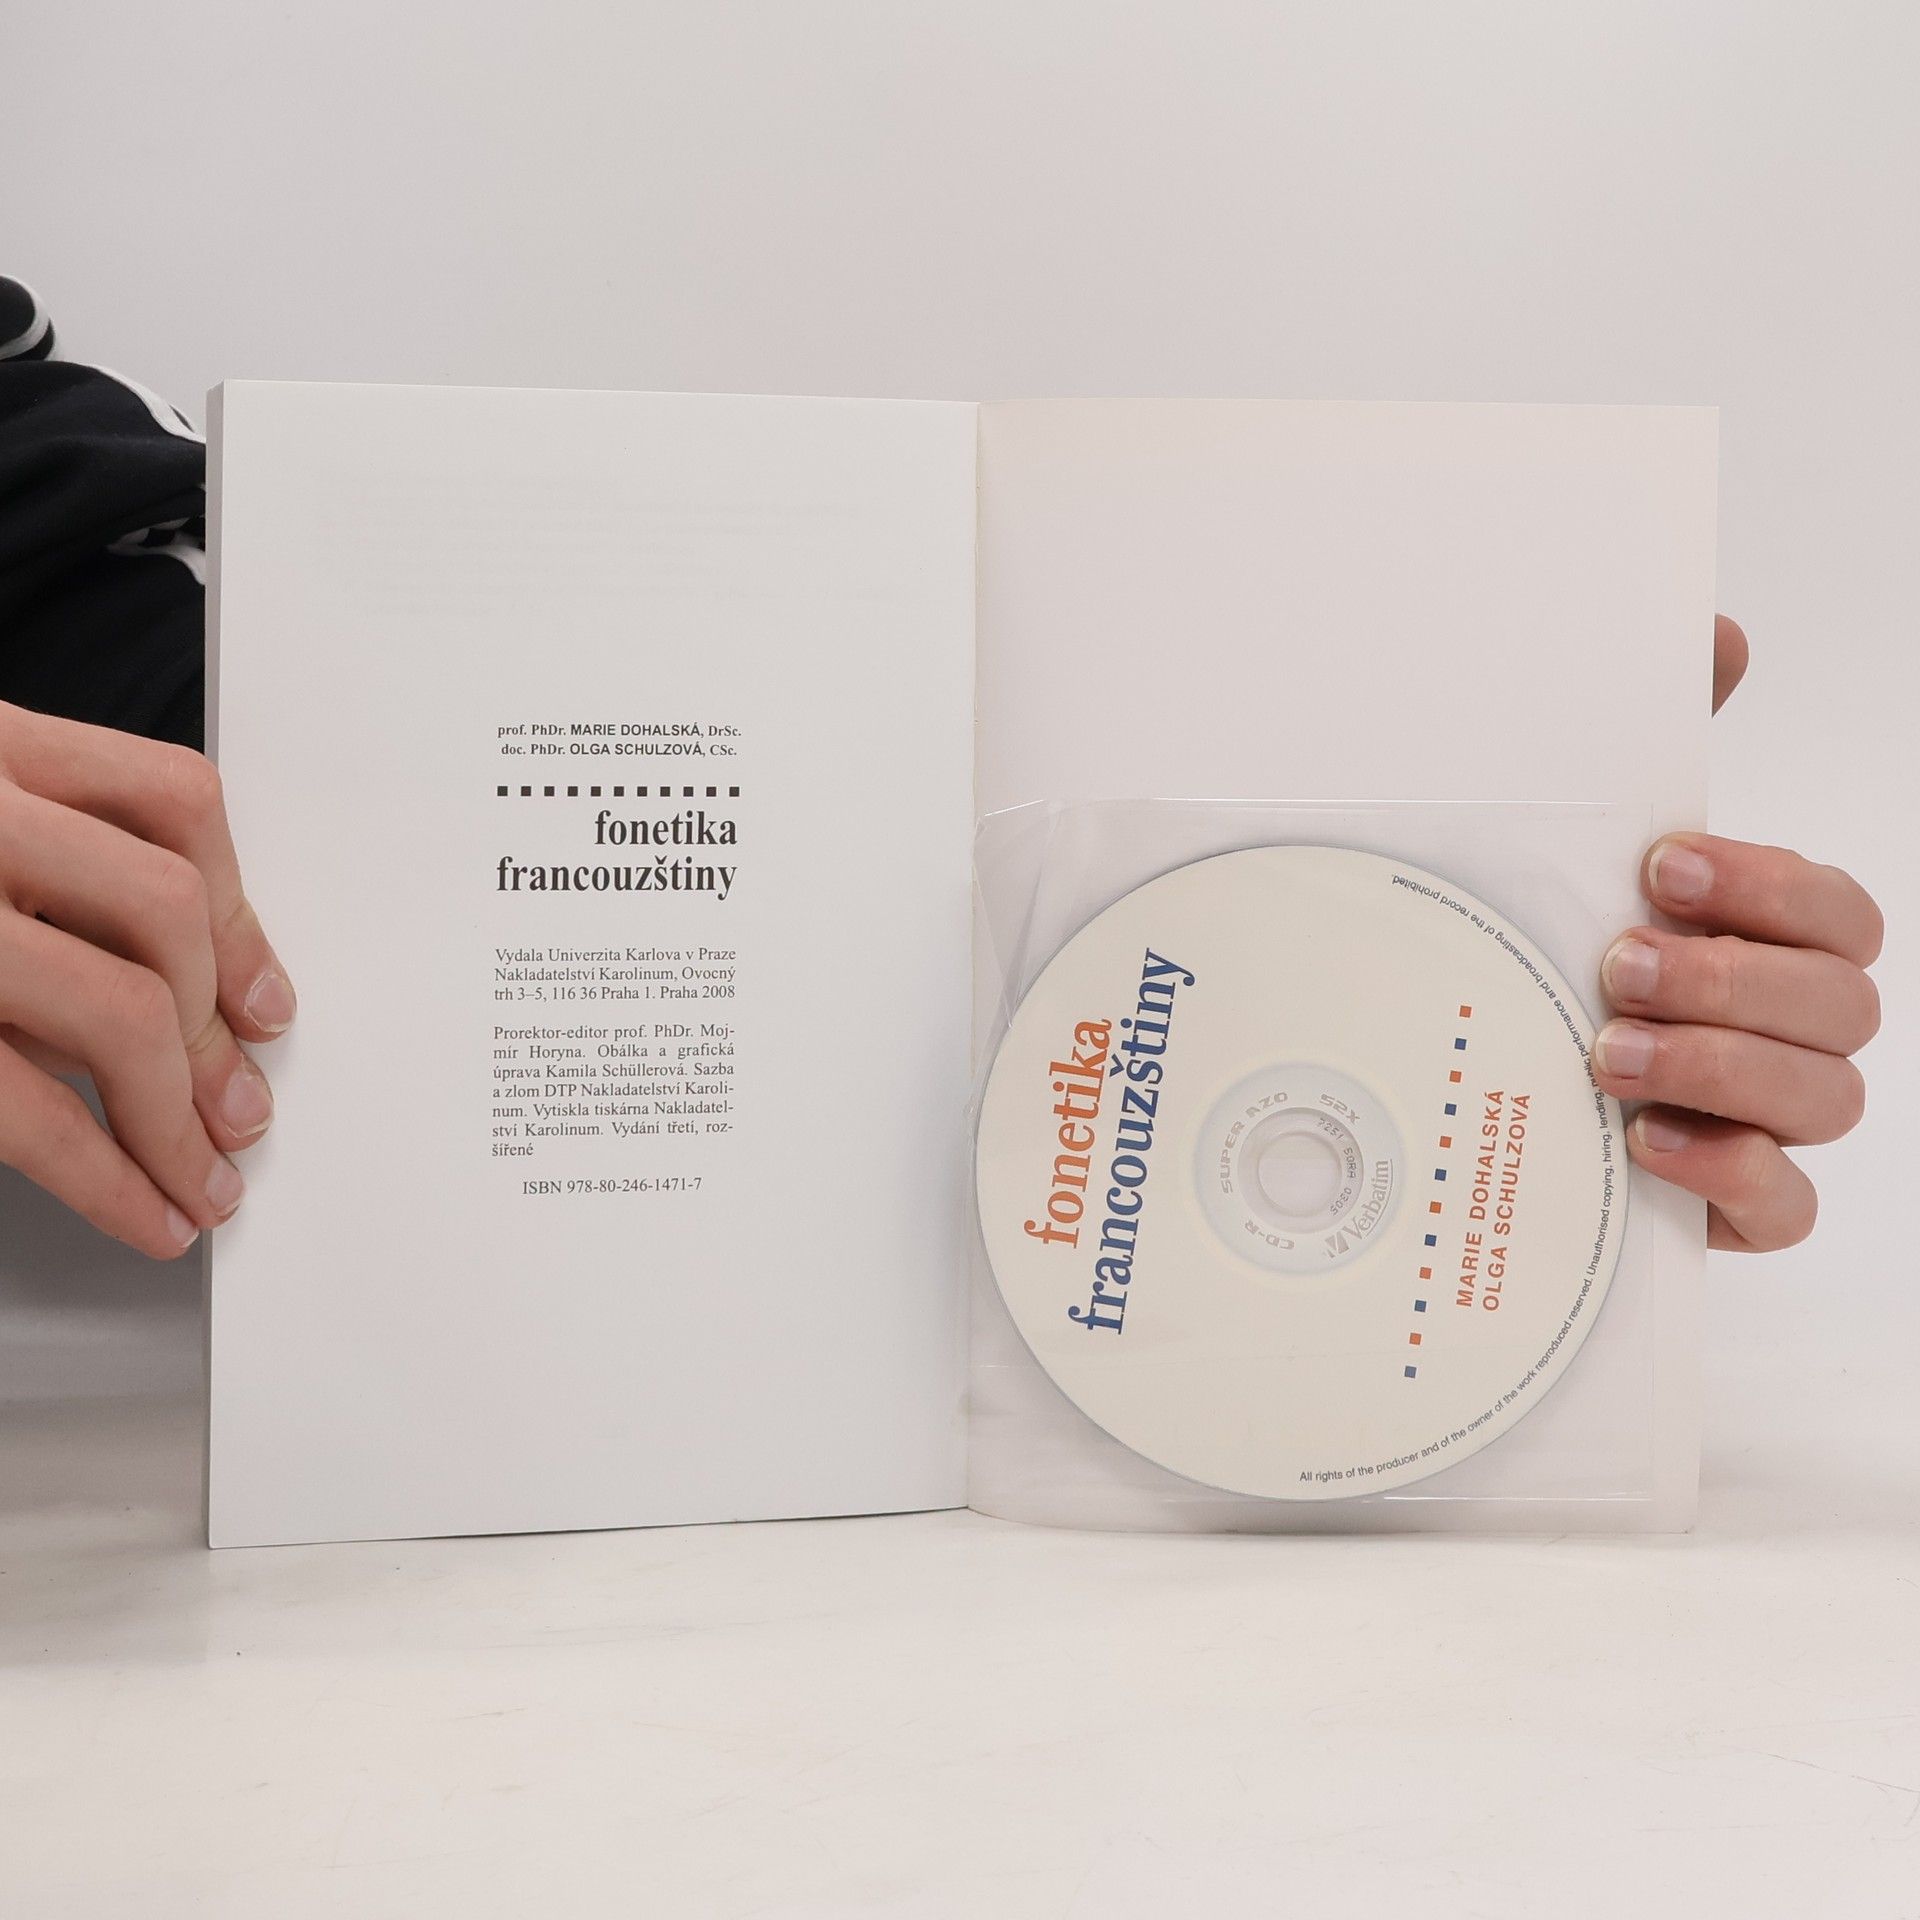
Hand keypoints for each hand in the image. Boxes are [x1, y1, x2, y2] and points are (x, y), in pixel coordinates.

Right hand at [0, 701, 293, 1257]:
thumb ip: (33, 855)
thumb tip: (187, 984)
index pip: (172, 801)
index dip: (240, 912)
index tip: (264, 998)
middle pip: (158, 912)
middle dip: (214, 1032)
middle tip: (239, 1112)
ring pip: (110, 1008)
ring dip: (176, 1116)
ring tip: (201, 1180)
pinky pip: (22, 1105)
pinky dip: (103, 1174)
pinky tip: (141, 1210)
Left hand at [1593, 617, 1880, 1250]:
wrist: (1480, 1090)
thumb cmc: (1556, 957)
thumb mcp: (1582, 854)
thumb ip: (1657, 747)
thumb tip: (1718, 633)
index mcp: (1770, 943)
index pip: (1839, 914)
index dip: (1771, 889)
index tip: (1662, 866)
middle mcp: (1787, 1031)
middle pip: (1844, 1005)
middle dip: (1734, 978)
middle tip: (1621, 961)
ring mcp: (1768, 1122)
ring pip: (1829, 1099)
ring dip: (1722, 1067)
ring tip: (1608, 1050)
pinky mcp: (1733, 1206)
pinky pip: (1788, 1208)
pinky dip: (1730, 1174)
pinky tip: (1648, 1142)